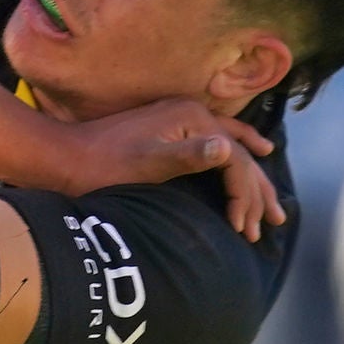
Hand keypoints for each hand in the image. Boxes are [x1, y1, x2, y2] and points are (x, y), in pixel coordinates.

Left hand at [62, 97, 286, 240]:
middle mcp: (191, 113)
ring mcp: (181, 119)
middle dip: (258, 190)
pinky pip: (215, 141)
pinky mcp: (170, 128)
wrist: (67, 157)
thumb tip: (225, 149)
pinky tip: (239, 158)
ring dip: (251, 176)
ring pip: (231, 147)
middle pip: (238, 153)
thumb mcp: (146, 164)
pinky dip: (233, 155)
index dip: (245, 196)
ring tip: (268, 201)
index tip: (244, 230)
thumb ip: (187, 156)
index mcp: (191, 118)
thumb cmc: (105, 165)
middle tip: (276, 222)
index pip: (235, 160)